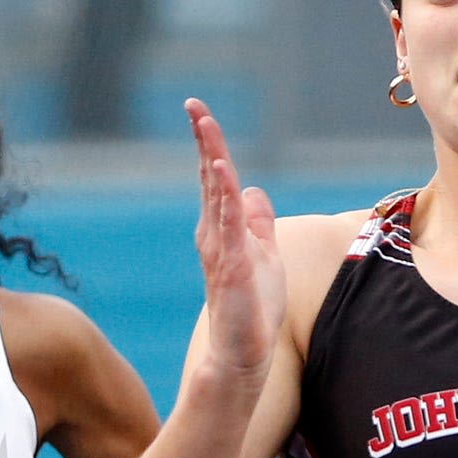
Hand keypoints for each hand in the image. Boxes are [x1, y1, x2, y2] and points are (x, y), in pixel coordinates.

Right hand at [186, 98, 283, 376]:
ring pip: (215, 192)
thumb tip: (254, 191)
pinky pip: (228, 222)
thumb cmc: (253, 309)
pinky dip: (223, 194)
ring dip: (211, 156)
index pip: (215, 179)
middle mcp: (215, 233)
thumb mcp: (263, 254)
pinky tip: (220, 169)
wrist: (242, 352)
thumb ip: (258, 222)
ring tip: (204, 123)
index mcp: (222, 230)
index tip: (200, 113)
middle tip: (194, 104)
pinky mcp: (232, 264)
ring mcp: (222, 247)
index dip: (209, 145)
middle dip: (204, 139)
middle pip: (209, 176)